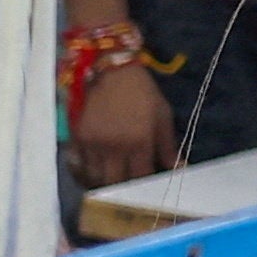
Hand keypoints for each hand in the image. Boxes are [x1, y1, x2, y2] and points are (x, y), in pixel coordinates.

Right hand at [69, 44, 177, 188]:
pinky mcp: (77, 137)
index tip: (145, 187)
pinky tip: (93, 167)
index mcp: (139, 142)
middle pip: (114, 183)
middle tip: (126, 186)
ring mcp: (93, 143)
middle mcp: (114, 147)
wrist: (109, 67)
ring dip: (103, 181)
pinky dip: (86, 170)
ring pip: (94, 177)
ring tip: (109, 178)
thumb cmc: (141, 91)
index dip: (142, 186)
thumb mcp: (161, 114)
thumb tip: (178, 168)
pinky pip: (80, 164)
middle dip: (120, 188)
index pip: (140, 177)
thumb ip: (168, 145)